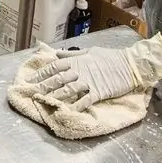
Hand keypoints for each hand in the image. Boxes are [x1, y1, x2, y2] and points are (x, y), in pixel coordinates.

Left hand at [19, 34, 161, 110]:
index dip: (42, 72)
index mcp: (78, 61)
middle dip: (44, 85)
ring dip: (55, 96)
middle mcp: (80, 71)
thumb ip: (73, 55)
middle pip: (58, 78)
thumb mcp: (90, 51)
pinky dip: (75, 106)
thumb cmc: (111, 57)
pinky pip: (85, 100)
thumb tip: (57, 54)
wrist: (130, 64)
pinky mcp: (99, 92)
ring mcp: (89, 82)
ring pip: (68, 90)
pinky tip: (67, 110)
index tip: (31, 78)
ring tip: (44, 101)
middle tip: (31, 91)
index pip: (55, 66)